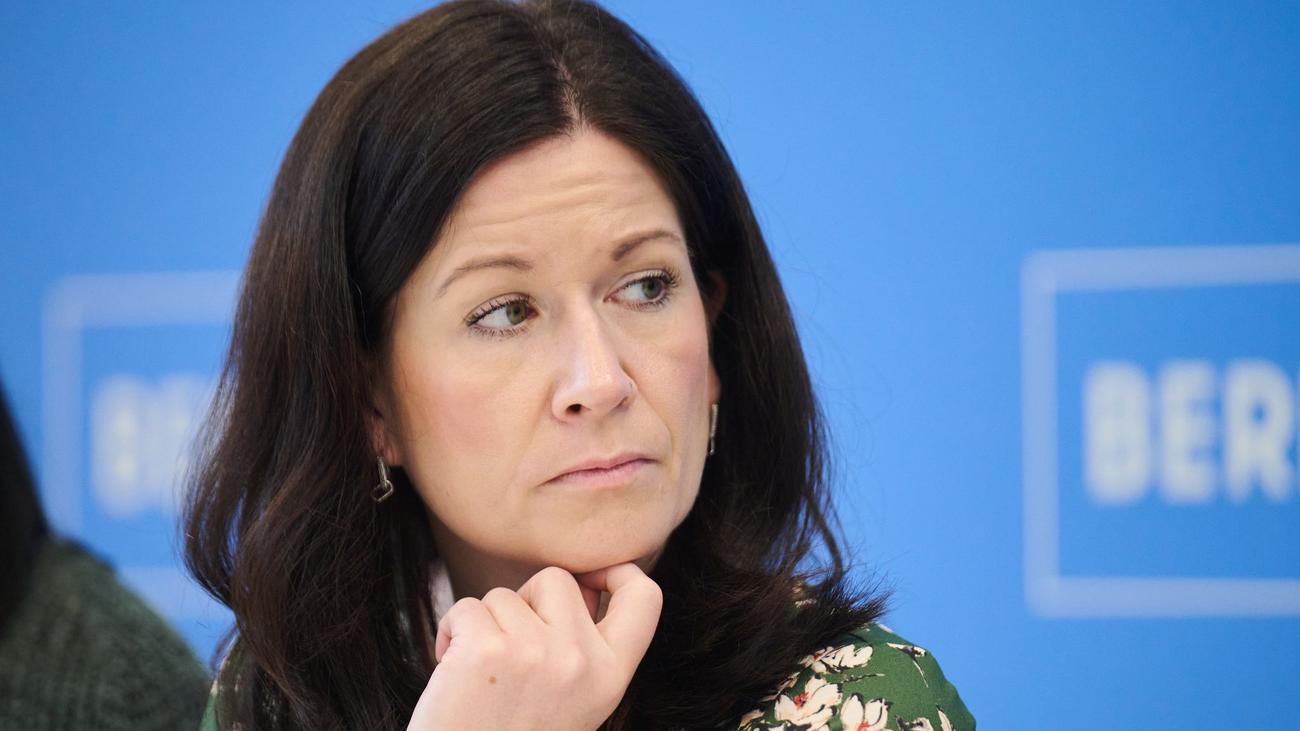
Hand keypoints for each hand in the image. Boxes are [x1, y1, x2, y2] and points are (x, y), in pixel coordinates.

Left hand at [406, 562, 662, 730]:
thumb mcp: (575, 701)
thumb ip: (585, 648)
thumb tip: (584, 586)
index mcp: (611, 676)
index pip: (644, 597)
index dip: (618, 572)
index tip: (593, 579)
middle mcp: (580, 661)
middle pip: (556, 579)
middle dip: (526, 600)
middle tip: (509, 646)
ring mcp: (534, 652)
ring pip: (504, 595)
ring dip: (484, 624)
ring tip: (479, 673)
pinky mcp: (485, 650)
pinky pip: (465, 608)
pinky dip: (451, 632)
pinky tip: (451, 670)